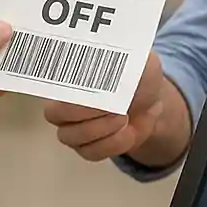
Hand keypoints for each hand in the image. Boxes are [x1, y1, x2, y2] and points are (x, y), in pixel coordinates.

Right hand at [43, 50, 164, 161]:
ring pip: (71, 136)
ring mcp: (73, 127)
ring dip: (101, 130)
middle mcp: (65, 101)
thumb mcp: (137, 58)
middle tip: (114, 108)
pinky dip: (112, 144)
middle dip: (86, 112)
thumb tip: (109, 55)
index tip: (97, 89)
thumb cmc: (139, 75)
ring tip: (124, 118)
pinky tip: (128, 132)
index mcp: (72, 75)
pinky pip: (89, 152)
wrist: (152, 103)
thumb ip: (123, 57)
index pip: (54, 82)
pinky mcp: (87, 147)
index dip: (71, 88)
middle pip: (55, 113)